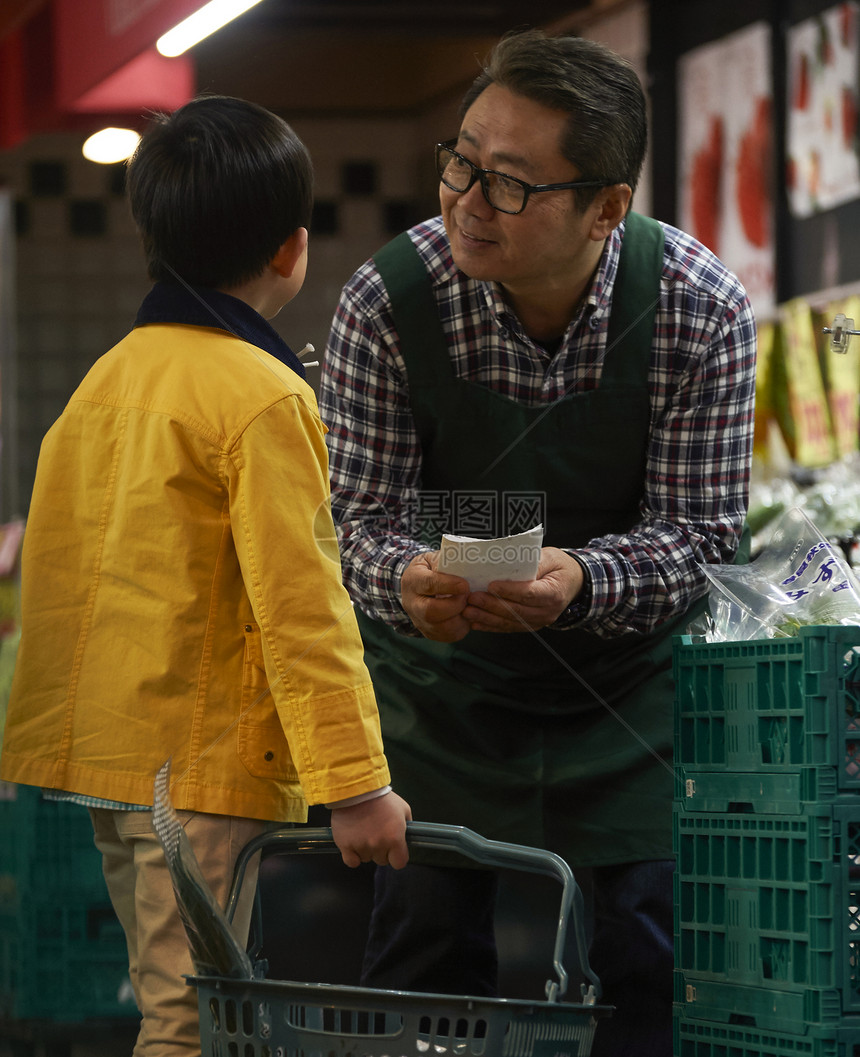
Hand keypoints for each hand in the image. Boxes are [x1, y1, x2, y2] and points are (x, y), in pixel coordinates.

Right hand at [330, 791, 411, 869]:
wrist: (357, 788)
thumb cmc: (381, 797)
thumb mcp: (403, 808)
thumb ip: (406, 826)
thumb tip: (406, 838)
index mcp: (395, 838)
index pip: (399, 863)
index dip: (397, 856)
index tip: (393, 849)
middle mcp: (378, 845)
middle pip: (382, 860)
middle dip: (381, 850)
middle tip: (376, 833)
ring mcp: (361, 846)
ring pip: (366, 859)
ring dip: (366, 849)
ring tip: (363, 830)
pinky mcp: (345, 845)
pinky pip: (351, 862)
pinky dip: (352, 856)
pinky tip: (354, 844)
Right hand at [401, 552, 471, 641]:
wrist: (417, 586)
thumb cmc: (429, 569)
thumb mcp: (433, 558)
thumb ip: (447, 561)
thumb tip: (467, 566)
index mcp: (412, 580)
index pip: (429, 584)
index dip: (448, 585)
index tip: (464, 584)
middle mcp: (412, 604)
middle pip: (431, 612)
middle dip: (455, 605)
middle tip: (467, 596)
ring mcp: (419, 621)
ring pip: (441, 628)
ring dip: (461, 618)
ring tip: (469, 606)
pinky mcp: (430, 633)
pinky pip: (449, 636)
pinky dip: (462, 627)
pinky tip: (465, 615)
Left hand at [463, 547, 584, 632]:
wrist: (573, 584)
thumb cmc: (559, 567)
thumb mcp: (550, 557)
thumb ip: (533, 562)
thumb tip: (510, 563)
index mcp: (553, 593)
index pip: (529, 594)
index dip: (509, 591)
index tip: (490, 586)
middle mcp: (547, 611)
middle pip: (516, 610)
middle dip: (491, 605)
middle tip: (471, 598)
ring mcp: (538, 621)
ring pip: (509, 622)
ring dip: (486, 618)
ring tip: (467, 612)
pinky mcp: (529, 625)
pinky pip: (508, 628)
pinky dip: (490, 626)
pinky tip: (475, 623)